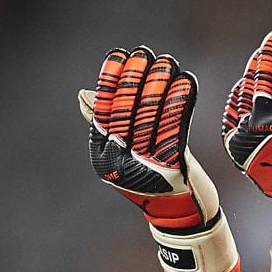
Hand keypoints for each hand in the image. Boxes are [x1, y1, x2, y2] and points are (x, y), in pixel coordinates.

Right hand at [81, 46, 234, 271]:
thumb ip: (109, 125)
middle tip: (146, 54)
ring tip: (167, 62)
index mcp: (103, 157)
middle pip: (128, 112)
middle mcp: (119, 165)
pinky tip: (186, 82)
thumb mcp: (126, 153)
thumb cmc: (154, 178)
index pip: (104, 111)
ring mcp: (145, 170)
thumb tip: (85, 95)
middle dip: (137, 78)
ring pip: (152, 117)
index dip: (112, 81)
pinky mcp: (172, 172)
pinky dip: (181, 103)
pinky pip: (177, 128)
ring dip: (160, 85)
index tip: (120, 55)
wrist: (183, 217)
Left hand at [223, 20, 271, 270]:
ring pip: (244, 90)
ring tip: (263, 54)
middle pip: (261, 75)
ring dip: (253, 69)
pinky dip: (239, 94)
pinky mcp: (236, 144)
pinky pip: (232, 112)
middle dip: (270, 51)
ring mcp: (244, 133)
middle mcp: (260, 121)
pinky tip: (247, 83)